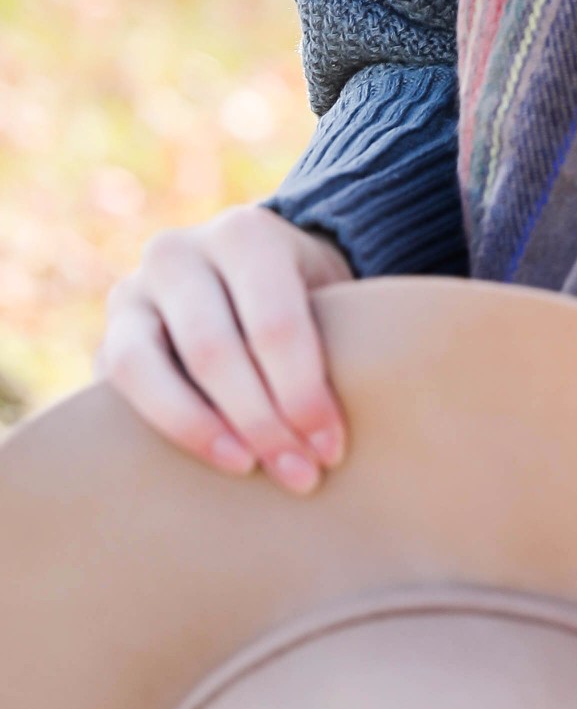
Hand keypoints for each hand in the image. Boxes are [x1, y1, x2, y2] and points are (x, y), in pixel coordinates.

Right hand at [97, 205, 351, 491]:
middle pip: (212, 349)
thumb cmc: (307, 297)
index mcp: (245, 234)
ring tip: (246, 467)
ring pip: (142, 367)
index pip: (273, 323)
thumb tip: (336, 434)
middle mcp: (177, 253)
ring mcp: (131, 293)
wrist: (251, 275)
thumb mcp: (332, 298)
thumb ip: (338, 341)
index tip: (331, 448)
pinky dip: (160, 428)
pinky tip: (208, 458)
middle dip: (260, 421)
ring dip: (198, 429)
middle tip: (300, 473)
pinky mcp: (105, 337)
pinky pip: (114, 390)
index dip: (302, 393)